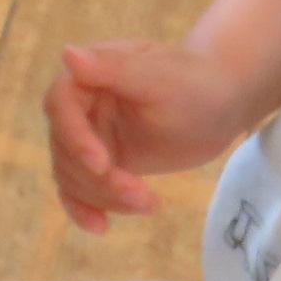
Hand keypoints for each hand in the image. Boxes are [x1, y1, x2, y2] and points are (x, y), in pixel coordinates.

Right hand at [44, 41, 276, 232]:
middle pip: (65, 148)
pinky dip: (85, 209)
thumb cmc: (195, 81)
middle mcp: (81, 106)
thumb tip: (68, 54)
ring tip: (148, 204)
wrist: (220, 102)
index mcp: (89, 75)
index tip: (103, 164)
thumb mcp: (160, 76)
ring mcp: (90, 136)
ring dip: (104, 196)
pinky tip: (101, 227)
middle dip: (99, 178)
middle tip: (142, 195)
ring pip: (73, 174)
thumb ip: (114, 69)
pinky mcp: (103, 163)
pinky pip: (81, 189)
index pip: (60, 105)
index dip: (75, 137)